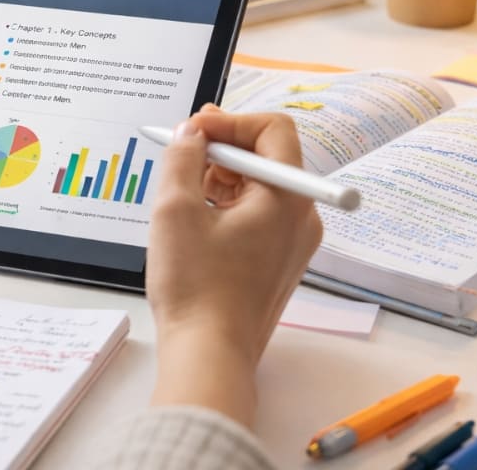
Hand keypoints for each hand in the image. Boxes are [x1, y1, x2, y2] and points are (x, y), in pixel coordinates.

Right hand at [145, 105, 321, 423]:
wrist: (210, 354)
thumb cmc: (196, 288)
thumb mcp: (175, 209)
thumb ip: (182, 158)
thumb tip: (191, 133)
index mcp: (286, 198)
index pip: (271, 129)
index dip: (229, 122)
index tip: (193, 131)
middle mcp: (301, 217)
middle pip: (266, 157)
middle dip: (221, 150)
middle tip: (181, 156)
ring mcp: (293, 242)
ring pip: (258, 186)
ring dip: (220, 179)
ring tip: (183, 199)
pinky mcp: (278, 261)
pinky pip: (257, 215)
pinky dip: (226, 207)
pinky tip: (195, 224)